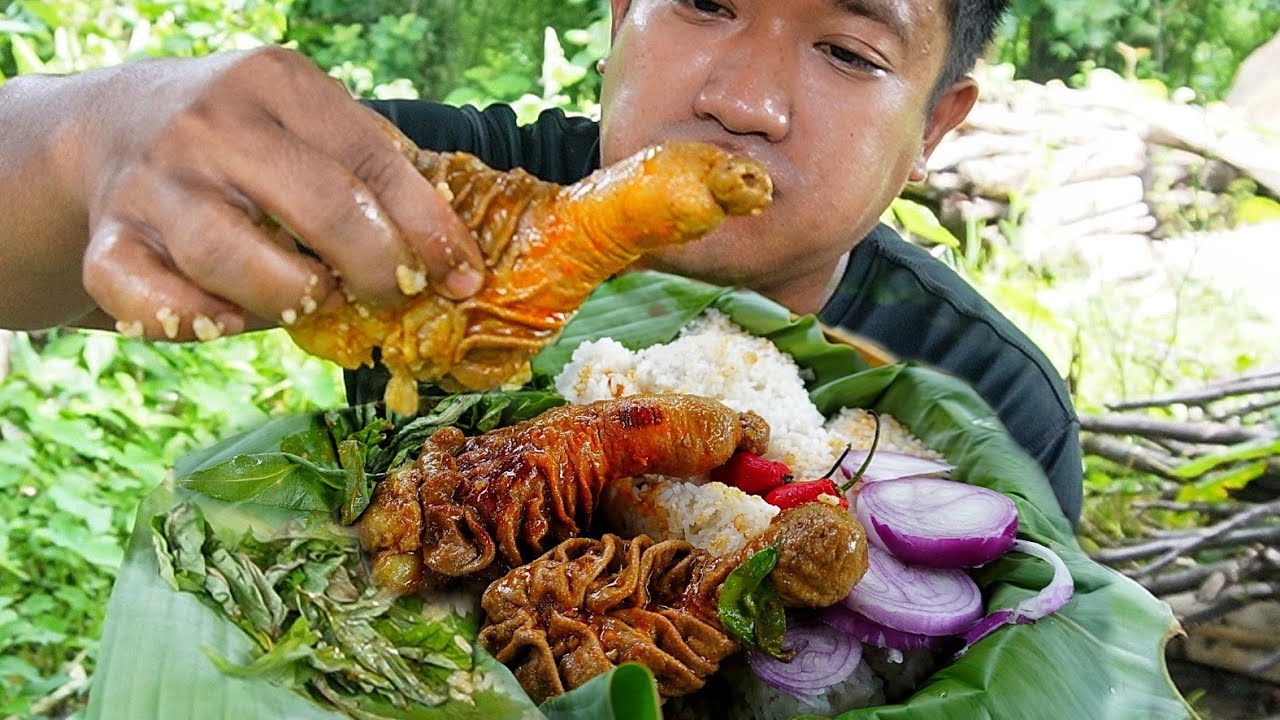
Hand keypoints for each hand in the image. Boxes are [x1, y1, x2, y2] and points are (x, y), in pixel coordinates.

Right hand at [79, 46, 483, 340]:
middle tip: (393, 294)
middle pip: (322, 209)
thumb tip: (456, 258)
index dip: (429, 230)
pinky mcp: (110, 238)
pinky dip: (194, 320)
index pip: (374, 162)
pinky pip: (149, 298)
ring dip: (291, 295)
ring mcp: (155, 182)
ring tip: (309, 295)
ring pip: (234, 259)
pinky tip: (226, 318)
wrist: (114, 124)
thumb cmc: (246, 139)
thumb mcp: (308, 123)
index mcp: (278, 85)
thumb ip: (374, 171)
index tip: (462, 277)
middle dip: (377, 268)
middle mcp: (212, 125)